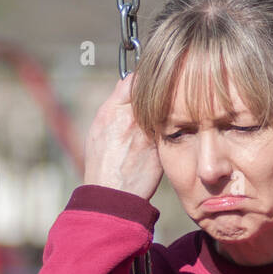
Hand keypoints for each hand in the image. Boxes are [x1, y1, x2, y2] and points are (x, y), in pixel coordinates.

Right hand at [83, 72, 164, 199]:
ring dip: (168, 108)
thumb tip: (127, 86)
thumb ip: (115, 106)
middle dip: (158, 92)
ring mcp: (149, 133)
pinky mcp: (161, 147)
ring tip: (170, 111)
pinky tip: (173, 129)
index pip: (134, 80)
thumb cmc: (102, 161)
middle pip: (152, 92)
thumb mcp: (99, 128)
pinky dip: (172, 127)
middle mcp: (132, 119)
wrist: (112, 193)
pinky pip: (170, 129)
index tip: (147, 82)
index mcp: (113, 111)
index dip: (142, 80)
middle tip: (164, 91)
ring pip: (164, 110)